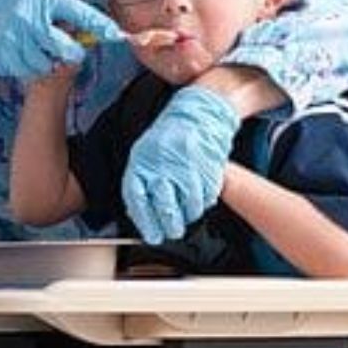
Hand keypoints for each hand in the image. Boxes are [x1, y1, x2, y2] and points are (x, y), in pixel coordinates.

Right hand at [0, 0, 122, 80]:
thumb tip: (93, 34)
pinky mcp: (5, 56)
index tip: (116, 34)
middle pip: (64, 48)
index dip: (99, 25)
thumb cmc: (17, 10)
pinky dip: (29, 67)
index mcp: (43, 0)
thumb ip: (64, 16)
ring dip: (47, 63)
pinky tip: (23, 56)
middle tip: (67, 53)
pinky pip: (28, 71)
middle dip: (71, 53)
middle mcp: (29, 18)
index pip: (78, 13)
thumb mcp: (40, 3)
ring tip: (39, 51)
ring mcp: (15, 39)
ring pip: (47, 65)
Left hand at [122, 87, 240, 243]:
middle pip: (166, 208)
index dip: (145, 222)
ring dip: (190, 216)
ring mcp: (188, 167)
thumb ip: (142, 180)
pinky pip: (208, 196)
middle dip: (170, 225)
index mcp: (143, 161)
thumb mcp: (146, 152)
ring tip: (188, 215)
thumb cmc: (170, 134)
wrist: (199, 112)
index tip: (152, 235)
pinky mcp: (208, 168)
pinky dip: (205, 203)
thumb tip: (140, 212)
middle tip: (173, 231)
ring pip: (190, 206)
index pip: (138, 199)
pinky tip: (200, 199)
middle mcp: (164, 164)